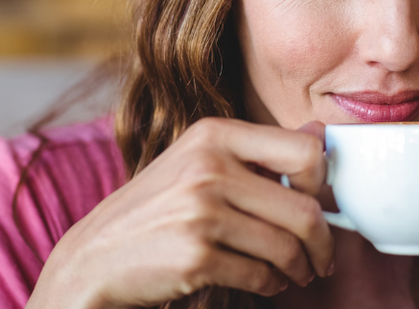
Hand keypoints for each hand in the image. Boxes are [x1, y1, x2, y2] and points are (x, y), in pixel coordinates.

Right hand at [27, 118, 333, 308]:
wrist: (93, 257)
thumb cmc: (156, 208)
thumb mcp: (199, 160)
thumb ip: (258, 150)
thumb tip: (320, 134)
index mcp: (215, 134)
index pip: (305, 151)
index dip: (323, 181)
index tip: (319, 201)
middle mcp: (209, 166)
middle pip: (304, 208)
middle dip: (323, 241)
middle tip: (324, 256)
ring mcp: (201, 211)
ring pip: (286, 247)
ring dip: (301, 268)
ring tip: (298, 272)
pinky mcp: (195, 256)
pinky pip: (261, 275)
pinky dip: (272, 284)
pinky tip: (268, 282)